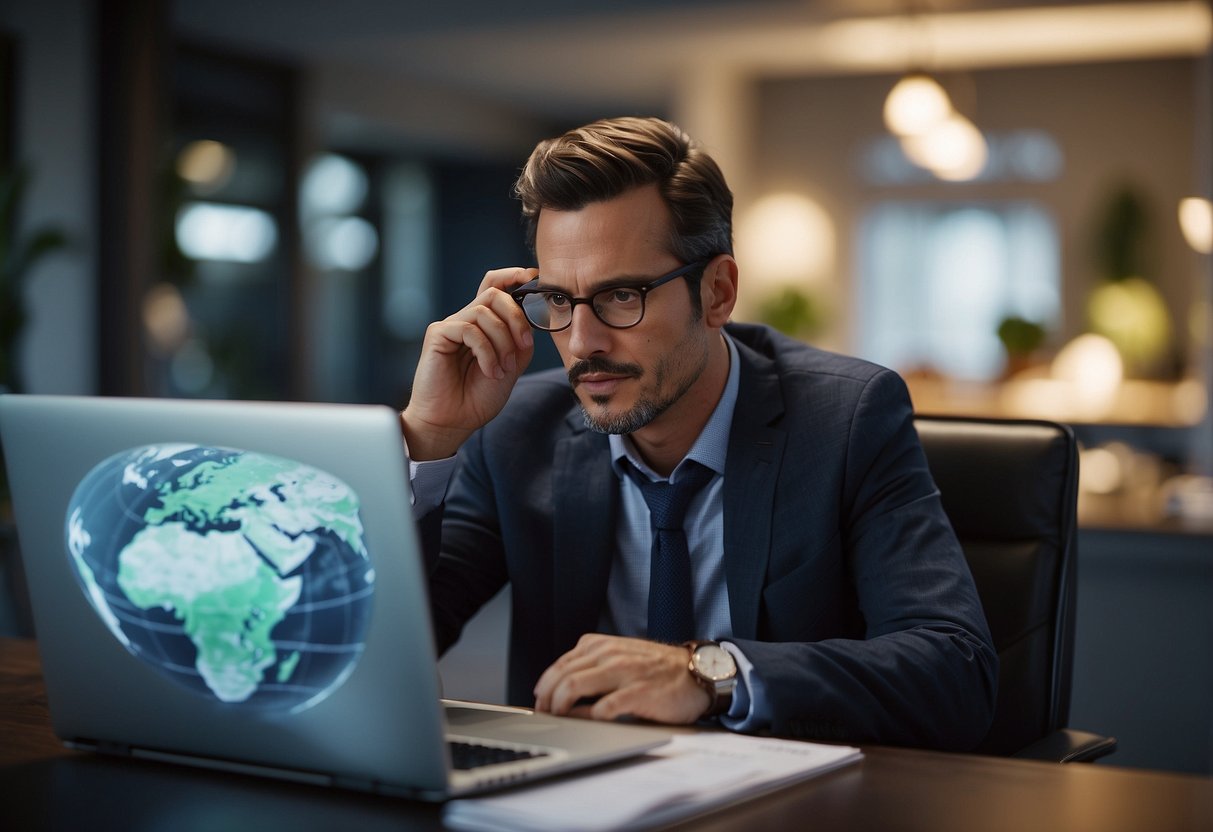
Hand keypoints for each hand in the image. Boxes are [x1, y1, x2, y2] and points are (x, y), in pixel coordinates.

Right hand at [401, 267, 535, 460]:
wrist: (453, 421)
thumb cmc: (478, 397)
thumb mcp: (511, 366)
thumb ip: (521, 341)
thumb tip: (532, 317)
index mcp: (484, 325)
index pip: (496, 287)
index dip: (514, 276)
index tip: (534, 278)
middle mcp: (467, 320)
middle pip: (494, 293)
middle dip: (517, 316)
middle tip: (525, 345)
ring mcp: (452, 326)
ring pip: (485, 312)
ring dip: (502, 341)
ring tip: (503, 368)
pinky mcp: (438, 335)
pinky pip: (469, 329)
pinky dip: (486, 351)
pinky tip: (489, 371)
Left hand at [533, 634, 710, 724]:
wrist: (697, 673)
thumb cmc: (657, 669)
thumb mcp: (620, 656)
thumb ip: (592, 666)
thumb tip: (560, 691)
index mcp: (601, 645)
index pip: (560, 664)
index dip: (544, 686)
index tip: (539, 703)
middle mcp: (609, 655)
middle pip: (562, 676)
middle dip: (547, 699)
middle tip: (545, 716)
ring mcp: (623, 672)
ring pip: (574, 686)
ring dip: (560, 706)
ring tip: (560, 720)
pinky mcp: (638, 693)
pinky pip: (603, 707)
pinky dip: (588, 717)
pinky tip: (587, 723)